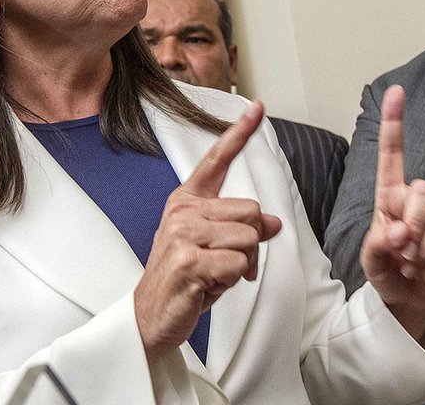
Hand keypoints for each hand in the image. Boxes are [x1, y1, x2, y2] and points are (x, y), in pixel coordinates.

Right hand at [134, 102, 282, 361]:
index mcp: (187, 201)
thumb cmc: (184, 281)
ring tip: (215, 275)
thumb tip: (273, 223)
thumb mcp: (214, 248)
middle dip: (250, 242)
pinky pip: (240, 263)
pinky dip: (233, 280)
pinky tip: (209, 286)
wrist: (150, 317)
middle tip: (224, 263)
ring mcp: (183, 233)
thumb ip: (240, 229)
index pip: (217, 160)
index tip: (257, 108)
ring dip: (243, 265)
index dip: (239, 133)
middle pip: (252, 211)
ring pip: (250, 237)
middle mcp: (183, 210)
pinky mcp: (188, 260)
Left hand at [360, 85, 424, 339]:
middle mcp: (415, 200)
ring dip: (424, 249)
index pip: (392, 157)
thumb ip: (378, 244)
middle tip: (402, 250)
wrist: (410, 299)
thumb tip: (397, 231)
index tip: (396, 92)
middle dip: (413, 222)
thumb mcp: (372, 261)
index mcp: (388, 198)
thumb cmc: (386, 273)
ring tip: (413, 263)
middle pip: (423, 190)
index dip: (394, 124)